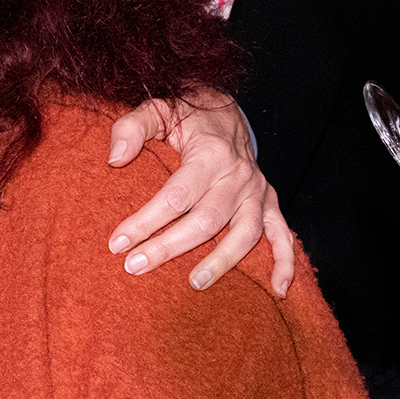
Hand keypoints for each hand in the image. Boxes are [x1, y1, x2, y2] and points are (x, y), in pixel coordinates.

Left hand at [106, 92, 294, 295]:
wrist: (223, 111)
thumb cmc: (184, 115)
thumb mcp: (156, 109)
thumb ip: (131, 127)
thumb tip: (115, 158)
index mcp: (210, 153)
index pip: (175, 196)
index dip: (145, 222)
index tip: (118, 243)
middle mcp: (238, 175)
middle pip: (206, 220)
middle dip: (169, 247)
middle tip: (135, 266)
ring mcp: (257, 193)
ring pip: (245, 234)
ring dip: (221, 262)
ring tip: (194, 283)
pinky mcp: (270, 204)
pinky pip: (283, 236)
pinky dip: (285, 263)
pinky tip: (277, 289)